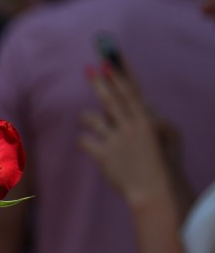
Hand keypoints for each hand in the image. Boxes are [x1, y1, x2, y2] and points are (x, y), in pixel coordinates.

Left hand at [78, 65, 174, 209]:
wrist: (155, 191)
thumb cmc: (163, 164)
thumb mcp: (169, 137)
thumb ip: (154, 120)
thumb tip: (143, 106)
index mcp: (147, 120)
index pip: (131, 92)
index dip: (119, 76)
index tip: (109, 62)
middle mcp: (131, 126)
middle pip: (111, 98)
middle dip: (98, 81)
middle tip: (88, 68)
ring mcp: (117, 141)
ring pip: (92, 118)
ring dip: (87, 117)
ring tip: (88, 119)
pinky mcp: (104, 156)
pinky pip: (83, 141)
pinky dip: (84, 141)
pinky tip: (90, 145)